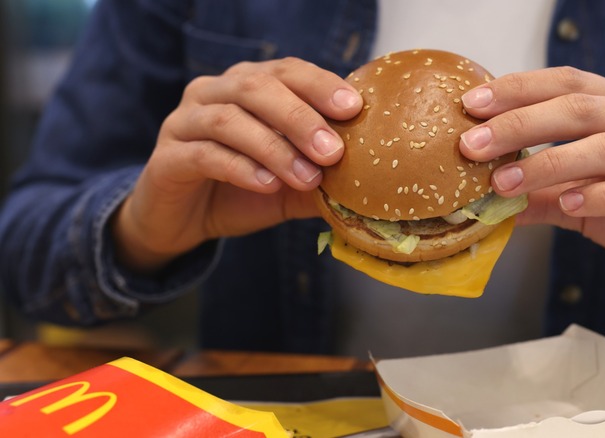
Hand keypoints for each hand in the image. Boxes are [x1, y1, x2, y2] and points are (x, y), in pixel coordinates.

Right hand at [112, 58, 361, 272]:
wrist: (181, 222)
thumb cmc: (240, 191)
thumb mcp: (290, 185)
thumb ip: (322, 178)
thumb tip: (370, 185)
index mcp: (246, 87)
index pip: (286, 71)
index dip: (319, 84)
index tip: (354, 108)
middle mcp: (213, 93)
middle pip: (256, 87)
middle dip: (300, 117)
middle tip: (333, 150)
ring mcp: (184, 122)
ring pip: (228, 119)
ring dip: (274, 147)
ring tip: (307, 177)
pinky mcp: (167, 158)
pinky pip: (204, 154)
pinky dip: (241, 168)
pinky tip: (268, 185)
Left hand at [459, 67, 604, 299]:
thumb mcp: (583, 199)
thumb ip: (539, 194)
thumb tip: (482, 202)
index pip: (566, 82)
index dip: (517, 89)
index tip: (471, 105)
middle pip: (580, 108)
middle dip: (520, 124)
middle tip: (473, 145)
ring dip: (549, 164)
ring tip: (505, 183)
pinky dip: (602, 196)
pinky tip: (568, 204)